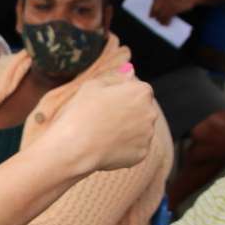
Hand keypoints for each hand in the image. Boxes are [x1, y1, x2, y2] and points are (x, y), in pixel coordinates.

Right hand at [41, 69, 156, 174]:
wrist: (74, 148)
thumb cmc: (81, 112)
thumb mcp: (93, 85)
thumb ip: (115, 77)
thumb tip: (130, 70)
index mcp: (142, 91)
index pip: (137, 89)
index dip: (119, 95)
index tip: (104, 103)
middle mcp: (150, 112)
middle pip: (141, 109)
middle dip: (126, 112)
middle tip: (102, 119)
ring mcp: (148, 135)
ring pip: (138, 129)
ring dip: (126, 130)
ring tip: (102, 133)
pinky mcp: (142, 153)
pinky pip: (134, 147)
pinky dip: (123, 147)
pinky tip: (106, 146)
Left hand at [150, 0, 198, 23]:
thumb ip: (165, 2)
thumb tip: (159, 12)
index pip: (154, 4)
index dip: (152, 11)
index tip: (150, 17)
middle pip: (156, 10)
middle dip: (156, 16)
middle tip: (156, 21)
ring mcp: (168, 3)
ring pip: (161, 14)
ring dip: (160, 20)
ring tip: (162, 24)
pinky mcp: (173, 9)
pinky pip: (167, 17)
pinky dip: (166, 21)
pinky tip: (166, 24)